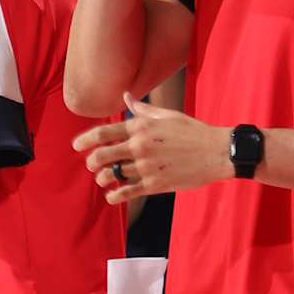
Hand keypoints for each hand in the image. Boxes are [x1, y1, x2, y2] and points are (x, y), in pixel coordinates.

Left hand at [73, 101, 231, 197]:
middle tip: (91, 165)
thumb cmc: (193, 132)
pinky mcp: (155, 184)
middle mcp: (140, 145)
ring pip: (112, 175)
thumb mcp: (167, 115)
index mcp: (141, 126)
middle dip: (91, 162)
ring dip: (102, 179)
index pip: (103, 133)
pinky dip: (114, 195)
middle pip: (101, 156)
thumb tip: (126, 97)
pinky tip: (111, 196)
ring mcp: (146, 166)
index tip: (76, 146)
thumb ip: (142, 110)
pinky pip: (127, 192)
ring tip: (103, 179)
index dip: (84, 140)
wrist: (217, 152)